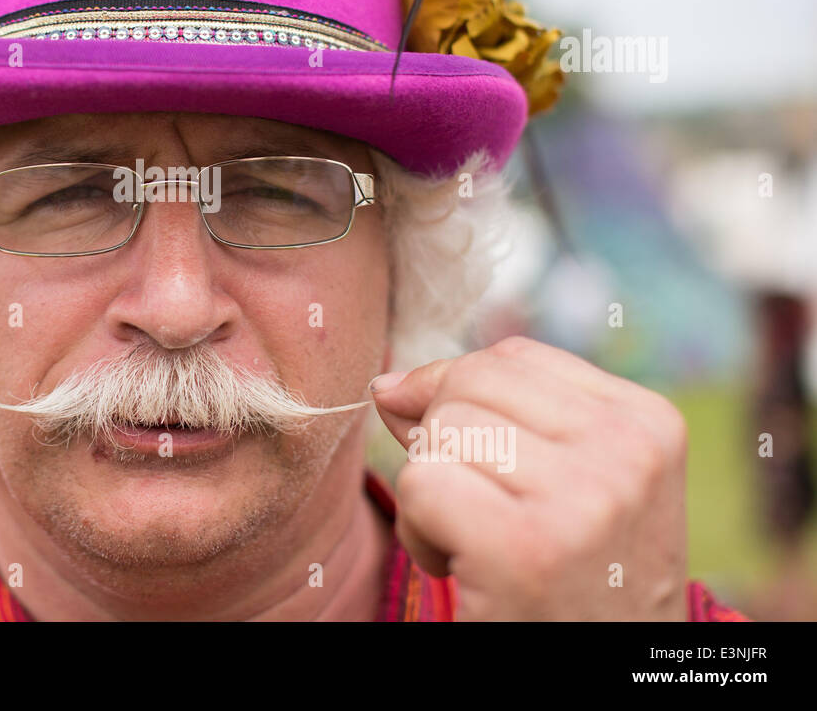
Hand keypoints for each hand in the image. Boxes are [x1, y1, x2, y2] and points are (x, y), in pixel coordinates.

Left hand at [371, 336, 687, 619]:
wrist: (609, 684)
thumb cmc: (576, 583)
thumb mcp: (567, 486)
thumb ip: (491, 417)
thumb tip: (388, 385)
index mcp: (647, 423)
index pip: (509, 358)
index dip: (460, 400)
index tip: (491, 471)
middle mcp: (626, 451)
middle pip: (467, 387)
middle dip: (446, 447)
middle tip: (488, 517)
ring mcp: (582, 497)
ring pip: (438, 434)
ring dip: (433, 495)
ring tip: (483, 547)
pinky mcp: (524, 546)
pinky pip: (420, 486)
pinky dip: (419, 533)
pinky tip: (466, 572)